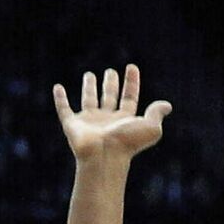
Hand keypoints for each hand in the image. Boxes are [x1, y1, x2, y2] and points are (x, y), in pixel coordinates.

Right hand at [53, 65, 172, 161]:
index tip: (132, 67)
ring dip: (89, 87)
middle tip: (110, 72)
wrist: (103, 156)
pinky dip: (60, 99)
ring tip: (89, 74)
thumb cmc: (128, 144)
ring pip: (89, 100)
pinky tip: (57, 87)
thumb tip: (167, 106)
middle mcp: (107, 120)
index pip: (129, 97)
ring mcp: (89, 122)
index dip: (131, 82)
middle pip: (109, 97)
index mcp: (124, 120)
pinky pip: (64, 109)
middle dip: (110, 84)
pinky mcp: (72, 125)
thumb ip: (156, 113)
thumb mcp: (150, 127)